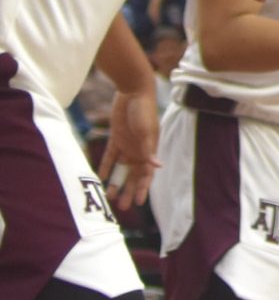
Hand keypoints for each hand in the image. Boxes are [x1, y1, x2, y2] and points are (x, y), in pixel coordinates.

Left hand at [101, 86, 158, 214]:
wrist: (133, 92)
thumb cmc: (144, 111)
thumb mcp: (147, 132)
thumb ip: (149, 150)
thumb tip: (158, 167)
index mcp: (149, 151)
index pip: (147, 175)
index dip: (143, 189)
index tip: (139, 203)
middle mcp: (139, 151)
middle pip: (134, 176)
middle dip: (129, 191)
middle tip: (123, 207)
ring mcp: (127, 146)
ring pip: (121, 170)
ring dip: (116, 183)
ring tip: (109, 196)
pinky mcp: (116, 139)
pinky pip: (110, 157)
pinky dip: (105, 167)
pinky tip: (99, 177)